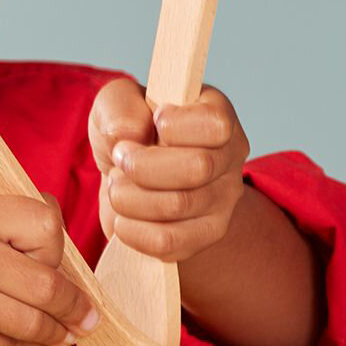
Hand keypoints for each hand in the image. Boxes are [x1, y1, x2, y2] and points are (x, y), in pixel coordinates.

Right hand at [0, 194, 95, 345]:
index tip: (52, 262)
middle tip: (87, 317)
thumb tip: (71, 264)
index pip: (45, 228)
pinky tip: (29, 340)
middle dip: (75, 306)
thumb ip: (10, 227)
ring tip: (66, 334)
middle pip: (47, 285)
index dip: (56, 249)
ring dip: (57, 332)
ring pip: (33, 323)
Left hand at [90, 77, 249, 263]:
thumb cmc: (130, 133)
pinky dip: (134, 232)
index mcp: (217, 114)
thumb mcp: (115, 102)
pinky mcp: (205, 236)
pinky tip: (122, 219)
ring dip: (130, 197)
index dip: (172, 126)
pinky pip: (170, 243)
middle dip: (142, 165)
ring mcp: (223, 201)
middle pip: (198, 167)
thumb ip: (119, 105)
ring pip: (179, 205)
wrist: (133, 180)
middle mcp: (230, 157)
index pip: (215, 125)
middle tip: (120, 160)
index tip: (151, 124)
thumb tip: (126, 133)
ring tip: (117, 187)